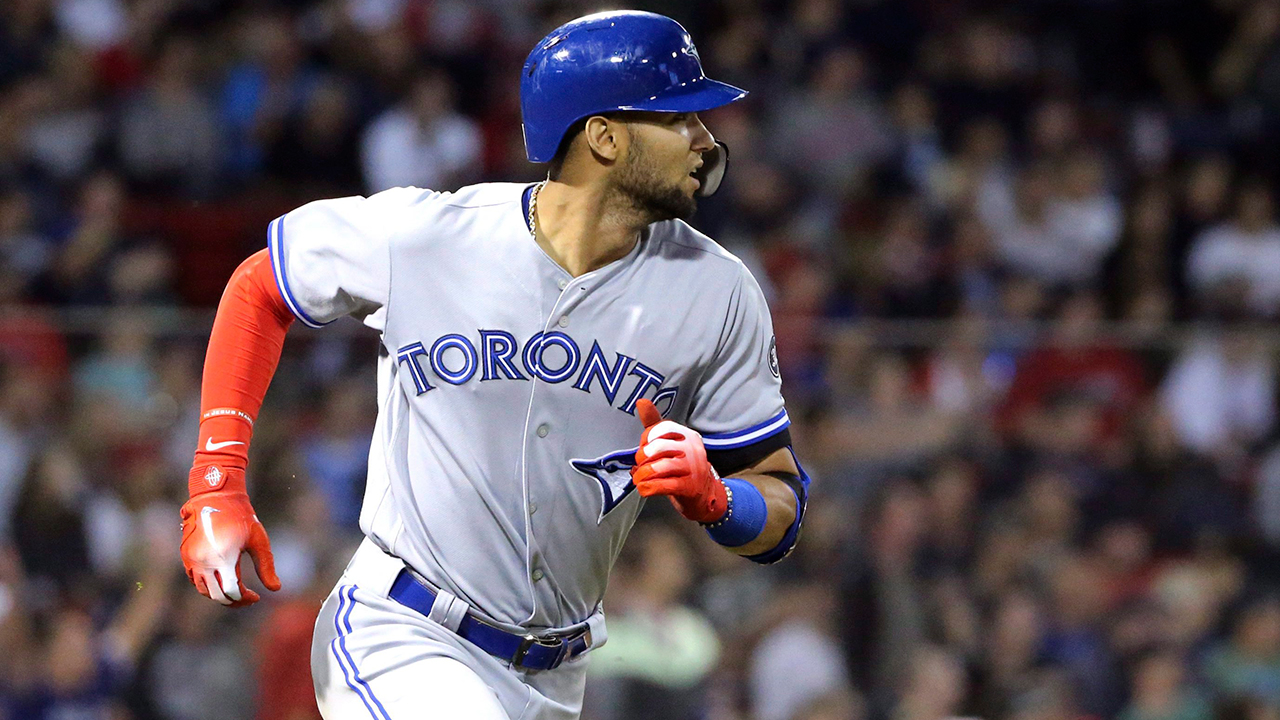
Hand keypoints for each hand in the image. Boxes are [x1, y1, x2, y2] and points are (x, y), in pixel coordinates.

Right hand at [179, 488, 279, 606]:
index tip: (257, 596)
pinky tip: (221, 580)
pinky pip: (194, 579)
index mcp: (223, 558)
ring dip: (219, 595)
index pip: (232, 592)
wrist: (214, 495)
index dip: (245, 599)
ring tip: (235, 592)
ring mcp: (191, 559)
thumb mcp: (258, 540)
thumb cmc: (241, 516)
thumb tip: (276, 589)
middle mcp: (203, 562)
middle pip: (216, 596)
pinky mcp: (185, 555)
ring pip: (203, 590)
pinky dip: (207, 585)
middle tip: (247, 599)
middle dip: (233, 601)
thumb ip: (266, 566)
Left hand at [631, 399, 727, 523]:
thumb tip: (642, 401)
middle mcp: (692, 449)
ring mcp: (693, 469)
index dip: (646, 439)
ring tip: (639, 478)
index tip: (646, 448)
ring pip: (659, 467)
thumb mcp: (669, 442)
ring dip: (642, 475)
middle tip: (640, 466)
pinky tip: (644, 488)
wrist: (704, 493)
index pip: (660, 428)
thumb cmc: (681, 465)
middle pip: (657, 448)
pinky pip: (663, 485)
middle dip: (642, 458)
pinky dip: (648, 488)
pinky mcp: (689, 487)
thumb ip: (654, 423)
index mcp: (686, 435)